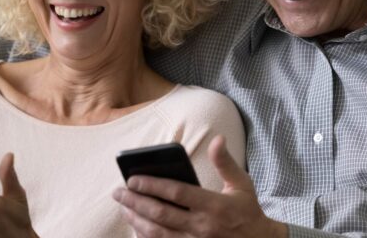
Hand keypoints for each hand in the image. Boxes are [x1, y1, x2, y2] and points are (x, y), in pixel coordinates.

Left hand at [112, 135, 287, 237]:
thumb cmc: (248, 211)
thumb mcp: (242, 184)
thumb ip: (225, 162)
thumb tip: (217, 138)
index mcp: (214, 206)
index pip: (176, 193)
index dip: (152, 186)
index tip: (132, 179)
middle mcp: (202, 227)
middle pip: (161, 214)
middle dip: (135, 202)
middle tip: (118, 192)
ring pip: (157, 233)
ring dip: (136, 220)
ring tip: (123, 207)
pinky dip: (146, 237)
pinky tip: (136, 228)